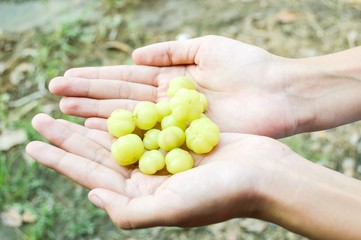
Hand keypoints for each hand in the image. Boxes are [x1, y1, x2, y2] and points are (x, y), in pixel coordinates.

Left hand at [25, 113, 290, 227]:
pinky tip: (103, 109)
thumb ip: (129, 210)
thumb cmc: (221, 195)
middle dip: (66, 139)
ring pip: (115, 136)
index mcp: (142, 196)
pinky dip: (120, 115)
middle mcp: (147, 177)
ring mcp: (160, 156)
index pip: (90, 176)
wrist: (262, 174)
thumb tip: (91, 194)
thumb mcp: (172, 209)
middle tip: (38, 120)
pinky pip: (139, 124)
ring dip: (88, 125)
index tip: (32, 146)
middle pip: (97, 154)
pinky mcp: (174, 138)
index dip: (60, 160)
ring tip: (62, 111)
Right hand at [49, 35, 297, 137]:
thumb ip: (171, 52)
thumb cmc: (248, 67)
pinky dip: (121, 135)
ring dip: (95, 116)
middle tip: (54, 97)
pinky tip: (95, 134)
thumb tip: (135, 56)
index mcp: (170, 80)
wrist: (278, 94)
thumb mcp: (206, 48)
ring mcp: (172, 123)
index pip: (124, 79)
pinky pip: (147, 138)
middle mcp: (165, 103)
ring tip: (65, 113)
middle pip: (119, 99)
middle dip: (86, 97)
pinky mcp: (183, 140)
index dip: (95, 78)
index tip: (67, 78)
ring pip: (127, 119)